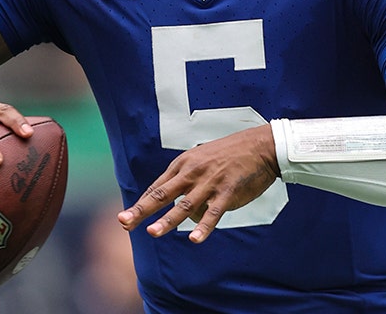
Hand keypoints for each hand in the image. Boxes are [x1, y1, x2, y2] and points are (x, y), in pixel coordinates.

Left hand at [118, 124, 278, 243]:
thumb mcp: (202, 159)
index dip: (141, 203)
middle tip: (124, 222)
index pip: (158, 187)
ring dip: (168, 220)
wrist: (260, 146)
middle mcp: (193, 173)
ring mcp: (210, 183)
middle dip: (142, 209)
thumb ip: (188, 180)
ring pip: (185, 205)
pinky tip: (195, 239)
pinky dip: (204, 226)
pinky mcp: (227, 192)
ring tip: (153, 232)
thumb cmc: (230, 154)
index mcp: (184, 164)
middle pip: (163, 194)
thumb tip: (181, 210)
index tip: (124, 218)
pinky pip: (213, 213)